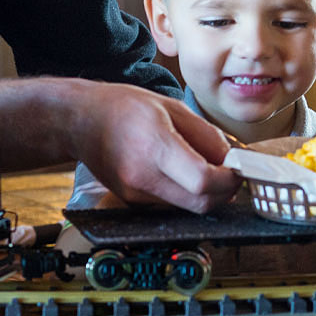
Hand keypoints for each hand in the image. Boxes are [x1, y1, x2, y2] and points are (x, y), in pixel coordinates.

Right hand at [69, 81, 240, 211]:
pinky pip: (171, 204)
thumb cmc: (121, 107)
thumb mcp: (170, 106)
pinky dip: (184, 193)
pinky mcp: (132, 202)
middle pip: (200, 203)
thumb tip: (232, 160)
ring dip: (204, 194)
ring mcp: (135, 194)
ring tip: (201, 167)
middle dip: (223, 192)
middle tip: (228, 173)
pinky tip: (177, 171)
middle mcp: (142, 176)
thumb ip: (206, 135)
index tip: (236, 169)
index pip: (203, 180)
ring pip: (188, 208)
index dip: (229, 180)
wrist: (79, 120)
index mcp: (154, 146)